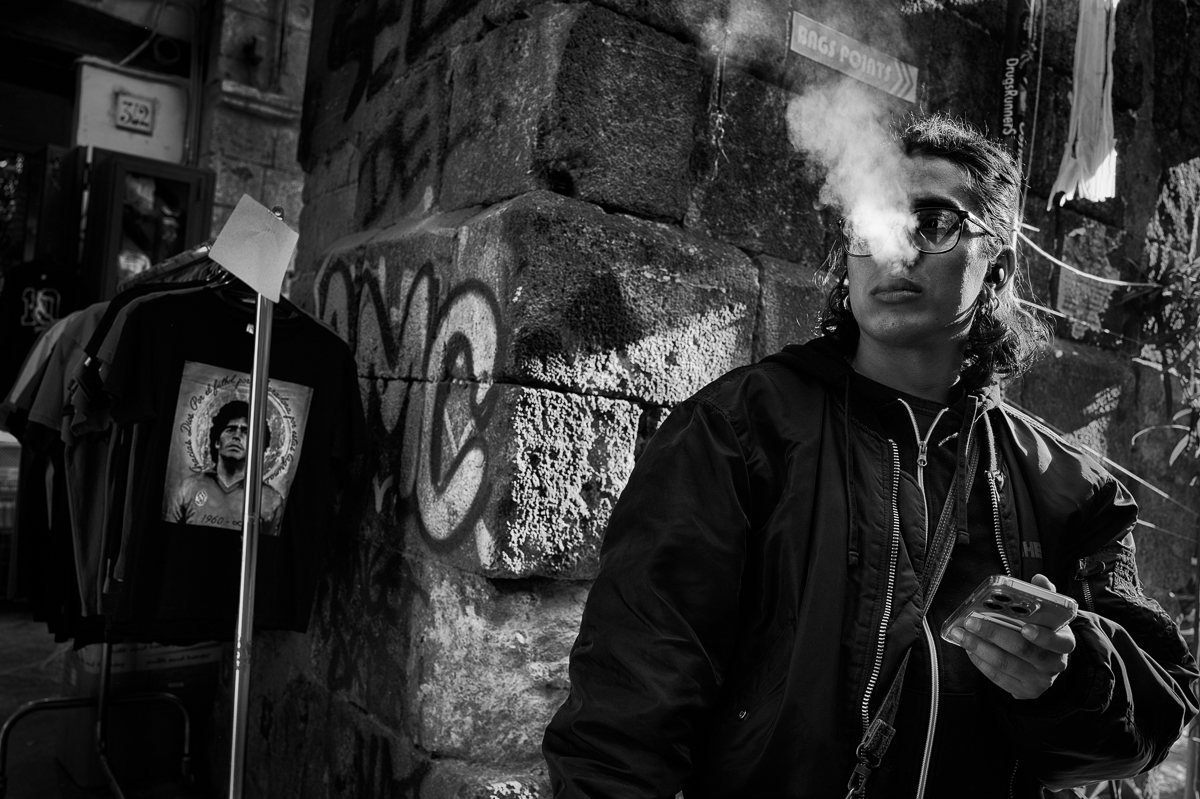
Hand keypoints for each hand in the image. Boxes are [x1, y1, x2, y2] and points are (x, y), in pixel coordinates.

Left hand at [946, 574, 1075, 699]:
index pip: (1059, 641)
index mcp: (1064, 642)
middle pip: (1023, 650)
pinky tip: (968, 648)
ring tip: (960, 633)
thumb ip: (1045, 595)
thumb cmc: (1043, 631)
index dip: (1043, 636)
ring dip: (979, 647)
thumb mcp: (1049, 613)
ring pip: (1006, 664)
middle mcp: (1055, 664)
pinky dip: (980, 661)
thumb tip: (1039, 579)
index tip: (1024, 628)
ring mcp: (1039, 680)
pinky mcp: (1024, 691)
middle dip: (994, 634)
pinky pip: (998, 677)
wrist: (1046, 663)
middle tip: (971, 621)